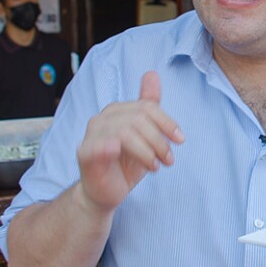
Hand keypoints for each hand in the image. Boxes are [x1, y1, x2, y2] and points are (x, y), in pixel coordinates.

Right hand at [75, 71, 183, 214]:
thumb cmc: (125, 164)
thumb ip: (148, 106)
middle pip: (139, 118)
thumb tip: (151, 73)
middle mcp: (103, 118)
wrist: (105, 192)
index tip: (180, 139)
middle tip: (168, 159)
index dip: (167, 122)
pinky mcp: (85, 153)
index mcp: (118, 111)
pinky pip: (100, 146)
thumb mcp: (144, 135)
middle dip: (158, 140)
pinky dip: (113, 148)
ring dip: (147, 151)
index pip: (147, 107)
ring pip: (125, 132)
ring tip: (155, 166)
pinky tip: (126, 156)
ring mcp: (92, 135)